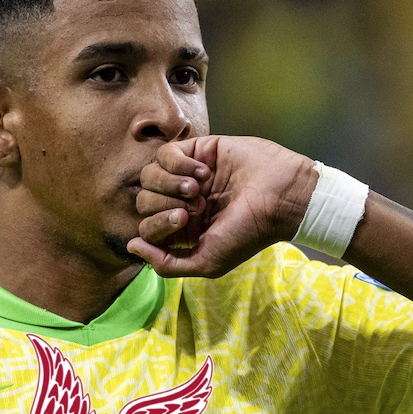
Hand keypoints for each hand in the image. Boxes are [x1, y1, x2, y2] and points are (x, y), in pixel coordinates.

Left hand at [127, 136, 318, 277]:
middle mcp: (180, 202)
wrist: (279, 197)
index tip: (186, 220)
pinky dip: (178, 163)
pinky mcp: (195, 150)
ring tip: (199, 187)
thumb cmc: (247, 232)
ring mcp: (185, 176)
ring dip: (170, 183)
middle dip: (165, 203)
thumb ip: (168, 263)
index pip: (145, 227)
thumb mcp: (207, 261)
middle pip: (143, 200)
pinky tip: (203, 171)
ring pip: (148, 175)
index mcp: (181, 230)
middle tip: (196, 204)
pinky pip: (164, 153)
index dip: (158, 224)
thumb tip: (133, 246)